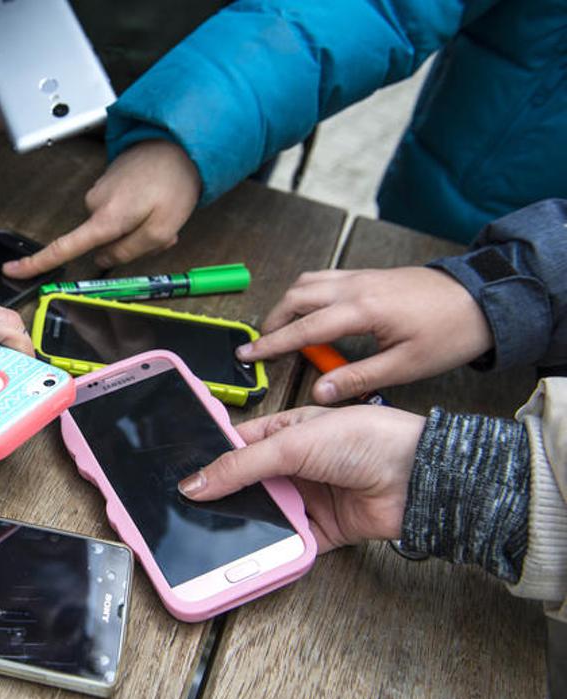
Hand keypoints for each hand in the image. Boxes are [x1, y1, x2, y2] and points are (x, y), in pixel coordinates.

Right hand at [2, 140, 199, 278]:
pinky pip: (118, 211)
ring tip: (160, 209)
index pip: (64, 247)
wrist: (179, 142)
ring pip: (114, 228)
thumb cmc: (174, 183)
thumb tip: (105, 260)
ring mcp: (99, 191)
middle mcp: (95, 203)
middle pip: (103, 242)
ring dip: (137, 227)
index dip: (37, 263)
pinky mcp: (107, 184)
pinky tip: (155, 199)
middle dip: (131, 243)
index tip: (13, 270)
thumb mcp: (162, 230)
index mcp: (106, 217)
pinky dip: (137, 213)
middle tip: (161, 231)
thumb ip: (130, 251)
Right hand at [178, 405, 425, 551]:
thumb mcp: (292, 444)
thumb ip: (240, 466)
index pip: (233, 447)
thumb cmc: (367, 440)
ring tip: (219, 537)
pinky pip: (288, 543)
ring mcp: (305, 498)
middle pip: (244, 486)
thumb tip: (197, 483)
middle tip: (192, 514)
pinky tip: (258, 553)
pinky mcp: (320, 530)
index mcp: (282, 432)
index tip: (180, 479)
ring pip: (263, 517)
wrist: (417, 478)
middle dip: (224, 500)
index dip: (208, 463)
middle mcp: (292, 466)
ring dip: (248, 526)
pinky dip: (274, 550)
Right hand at [237, 267, 492, 403]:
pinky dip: (307, 294)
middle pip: (296, 297)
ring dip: (288, 305)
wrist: (482, 299)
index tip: (249, 354)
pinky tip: (312, 313)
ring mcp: (362, 277)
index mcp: (362, 309)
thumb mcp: (405, 366)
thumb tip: (320, 391)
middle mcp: (356, 286)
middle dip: (272, 321)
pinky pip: (325, 278)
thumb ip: (357, 378)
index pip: (304, 328)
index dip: (272, 344)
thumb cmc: (449, 333)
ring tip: (281, 330)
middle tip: (260, 346)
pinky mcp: (369, 276)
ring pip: (308, 283)